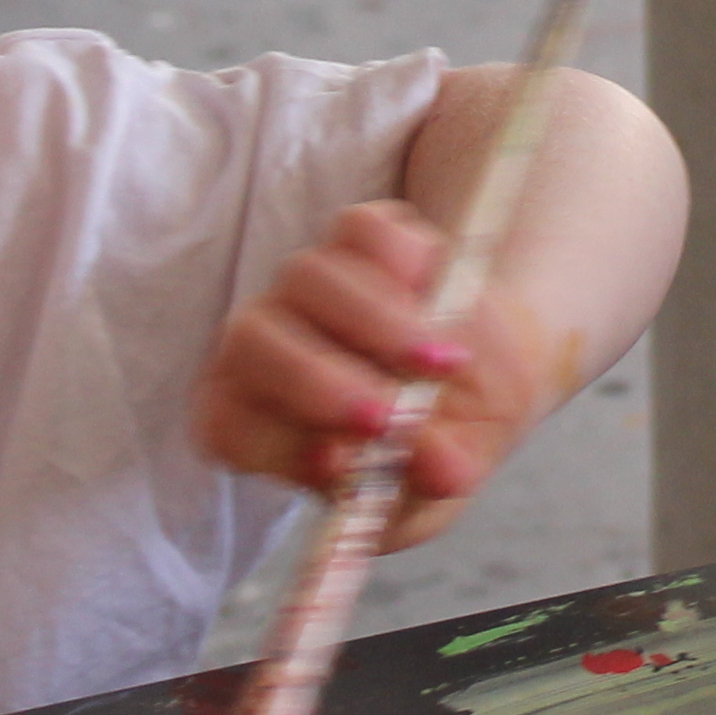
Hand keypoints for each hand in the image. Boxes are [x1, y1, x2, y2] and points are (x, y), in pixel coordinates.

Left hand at [194, 201, 537, 547]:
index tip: (332, 464)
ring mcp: (310, 285)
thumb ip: (433, 480)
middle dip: (316, 381)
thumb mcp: (440, 484)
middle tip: (388, 418)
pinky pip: (363, 229)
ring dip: (376, 323)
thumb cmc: (444, 441)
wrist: (491, 378)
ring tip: (443, 364)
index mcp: (261, 422)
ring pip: (309, 277)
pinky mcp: (361, 235)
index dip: (269, 440)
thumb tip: (443, 470)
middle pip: (250, 339)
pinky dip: (404, 260)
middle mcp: (269, 346)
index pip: (224, 423)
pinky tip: (441, 299)